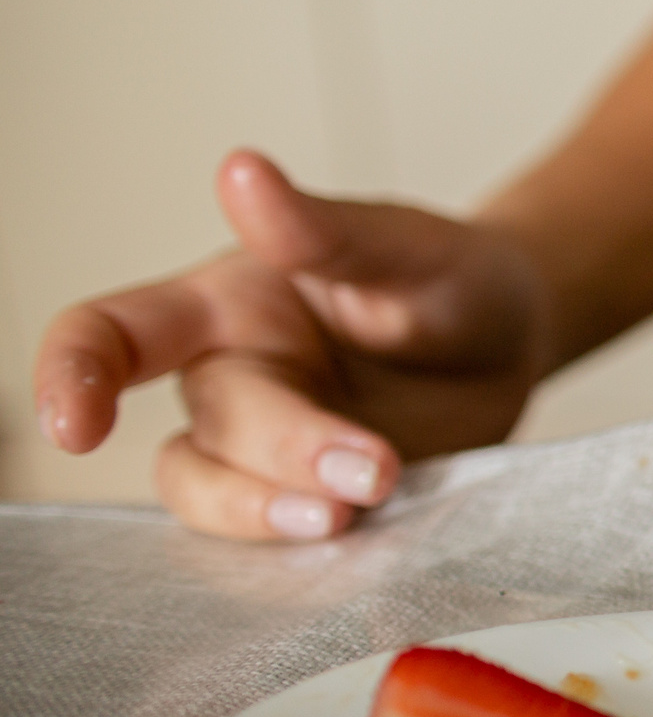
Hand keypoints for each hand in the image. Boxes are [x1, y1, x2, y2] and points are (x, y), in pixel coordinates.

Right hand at [33, 150, 550, 540]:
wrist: (515, 341)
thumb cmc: (446, 278)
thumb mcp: (404, 244)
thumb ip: (323, 227)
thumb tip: (242, 172)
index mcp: (227, 305)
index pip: (112, 333)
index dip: (73, 376)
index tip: (77, 425)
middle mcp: (232, 378)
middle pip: (210, 428)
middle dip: (285, 451)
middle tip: (375, 465)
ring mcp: (270, 449)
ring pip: (219, 496)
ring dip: (271, 512)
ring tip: (348, 513)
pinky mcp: (316, 500)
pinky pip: (278, 535)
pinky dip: (303, 545)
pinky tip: (358, 535)